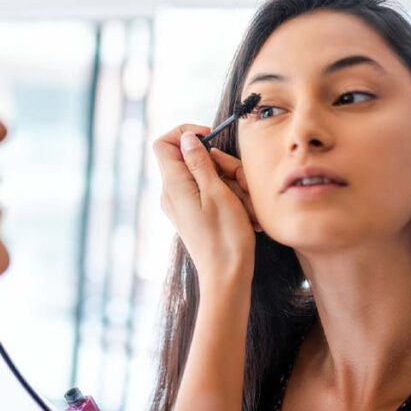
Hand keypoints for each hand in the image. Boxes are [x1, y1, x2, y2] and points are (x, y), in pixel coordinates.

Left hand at [153, 125, 255, 284]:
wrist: (227, 276)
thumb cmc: (225, 236)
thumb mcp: (216, 192)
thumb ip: (199, 162)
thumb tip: (186, 138)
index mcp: (173, 184)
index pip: (165, 143)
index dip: (186, 133)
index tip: (211, 138)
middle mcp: (173, 193)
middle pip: (195, 159)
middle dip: (222, 165)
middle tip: (239, 182)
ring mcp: (184, 205)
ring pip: (210, 177)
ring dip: (233, 184)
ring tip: (245, 205)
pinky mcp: (196, 215)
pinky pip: (213, 194)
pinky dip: (231, 198)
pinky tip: (244, 215)